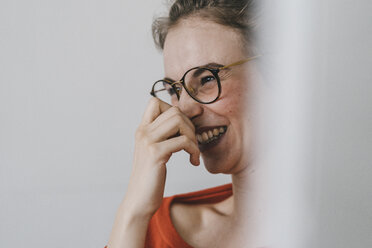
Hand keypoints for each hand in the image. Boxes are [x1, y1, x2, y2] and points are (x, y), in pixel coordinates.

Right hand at [123, 97, 199, 216]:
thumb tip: (184, 121)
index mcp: (142, 129)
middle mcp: (143, 132)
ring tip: (193, 151)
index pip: (155, 102)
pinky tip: (193, 161)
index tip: (182, 128)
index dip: (174, 110)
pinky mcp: (155, 154)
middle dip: (190, 125)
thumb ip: (164, 135)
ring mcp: (148, 141)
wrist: (139, 200)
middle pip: (173, 110)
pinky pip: (183, 141)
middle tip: (192, 142)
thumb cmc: (150, 177)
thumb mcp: (155, 151)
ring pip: (178, 120)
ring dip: (193, 136)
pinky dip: (194, 150)